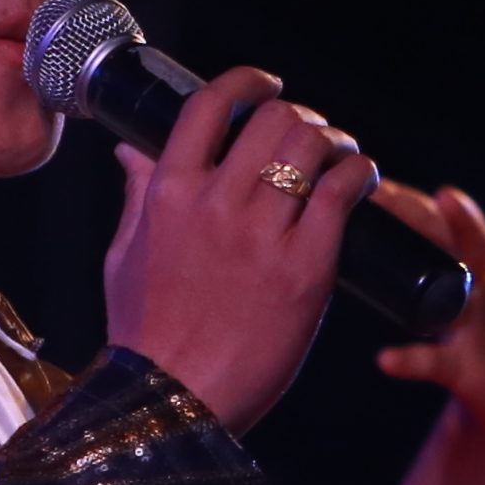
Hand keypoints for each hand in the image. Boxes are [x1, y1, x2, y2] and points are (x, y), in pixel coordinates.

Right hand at [102, 62, 371, 433]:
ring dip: (333, 141)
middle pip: (273, 118)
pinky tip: (360, 178)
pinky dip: (358, 173)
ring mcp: (262, 235)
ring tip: (339, 156)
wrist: (176, 402)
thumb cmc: (146, 336)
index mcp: (169, 194)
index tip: (266, 85)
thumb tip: (129, 150)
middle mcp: (216, 203)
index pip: (210, 105)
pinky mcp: (305, 269)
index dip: (246, 81)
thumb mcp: (125, 256)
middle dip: (298, 117)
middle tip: (309, 135)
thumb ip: (136, 196)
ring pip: (311, 147)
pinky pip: (342, 192)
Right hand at [370, 173, 484, 443]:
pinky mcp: (455, 367)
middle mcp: (462, 285)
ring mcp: (455, 326)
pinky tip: (387, 361)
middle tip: (384, 195)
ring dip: (403, 283)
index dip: (455, 210)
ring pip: (428, 299)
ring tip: (373, 257)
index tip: (445, 192)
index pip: (465, 225)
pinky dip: (408, 361)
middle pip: (438, 248)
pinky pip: (428, 363)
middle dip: (415, 221)